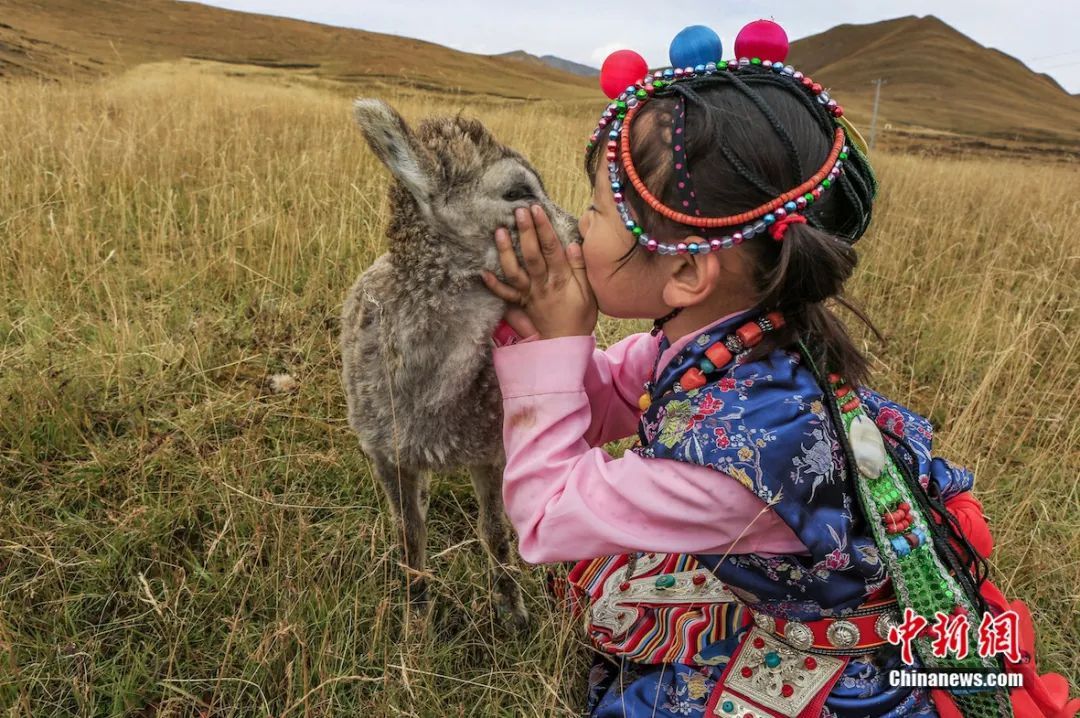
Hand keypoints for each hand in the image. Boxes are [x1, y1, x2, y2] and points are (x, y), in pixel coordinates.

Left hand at [480, 204, 596, 339]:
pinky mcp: (521, 304)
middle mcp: (543, 285)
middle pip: (532, 256)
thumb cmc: (581, 318)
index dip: (544, 228)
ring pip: (515, 271)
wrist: (566, 345)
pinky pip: (505, 295)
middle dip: (525, 232)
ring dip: (506, 251)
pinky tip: (482, 272)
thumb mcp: (589, 293)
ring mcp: (529, 295)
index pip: (552, 249)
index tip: (537, 209)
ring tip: (499, 231)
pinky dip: (493, 285)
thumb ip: (581, 269)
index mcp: (562, 280)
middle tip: (518, 211)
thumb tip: (573, 244)